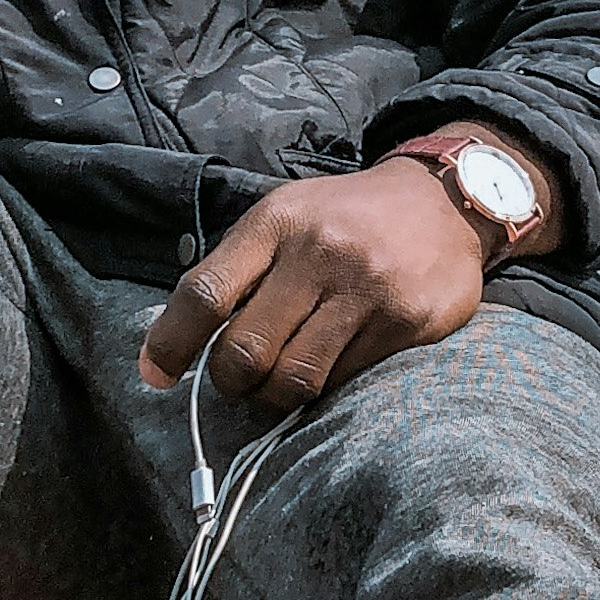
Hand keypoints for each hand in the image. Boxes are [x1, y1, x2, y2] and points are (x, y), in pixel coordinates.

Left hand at [136, 161, 490, 407]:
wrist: (443, 200)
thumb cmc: (344, 218)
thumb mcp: (284, 219)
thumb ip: (235, 271)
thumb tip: (170, 345)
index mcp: (276, 222)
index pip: (205, 292)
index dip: (170, 344)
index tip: (155, 376)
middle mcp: (319, 252)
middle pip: (246, 350)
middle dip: (230, 382)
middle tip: (237, 383)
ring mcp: (366, 288)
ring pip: (295, 378)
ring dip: (273, 398)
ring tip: (275, 387)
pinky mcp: (406, 321)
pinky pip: (346, 382)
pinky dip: (326, 389)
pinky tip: (328, 370)